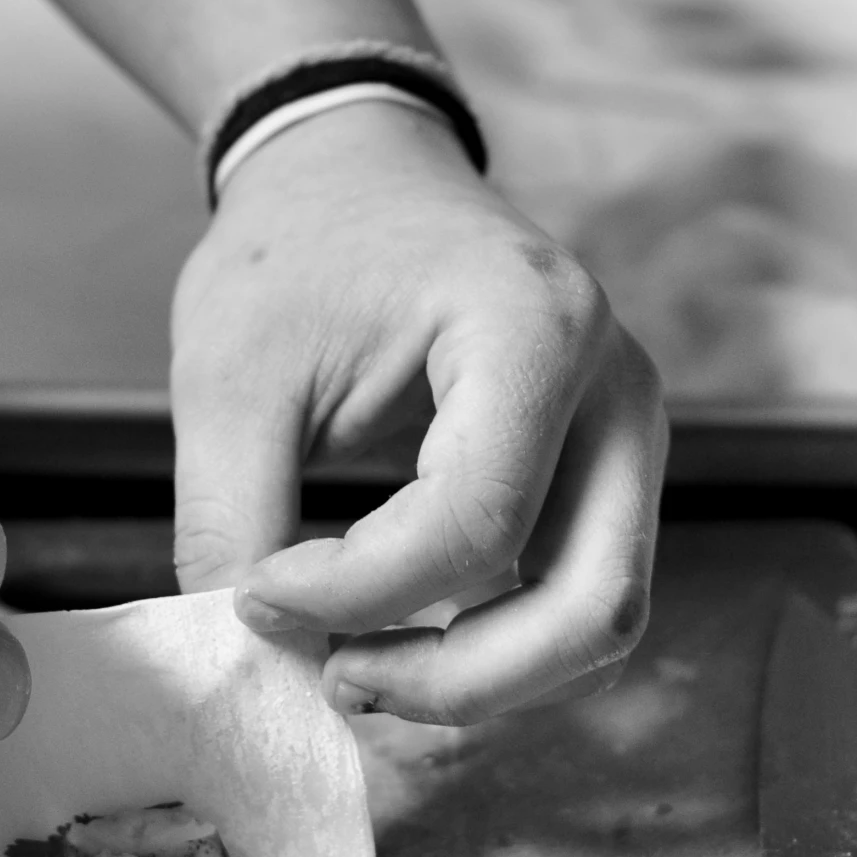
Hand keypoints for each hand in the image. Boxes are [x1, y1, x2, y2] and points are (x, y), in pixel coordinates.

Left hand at [171, 105, 666, 723]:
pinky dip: (492, 651)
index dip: (357, 594)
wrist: (353, 175)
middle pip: (588, 605)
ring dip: (479, 681)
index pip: (474, 523)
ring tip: (353, 669)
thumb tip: (254, 659)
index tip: (257, 591)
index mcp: (536, 328)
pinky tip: (393, 641)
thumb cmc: (295, 252)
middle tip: (334, 679)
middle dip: (454, 680)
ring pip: (595, 622)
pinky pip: (572, 599)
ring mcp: (628, 437)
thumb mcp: (228, 378)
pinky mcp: (605, 476)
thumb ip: (231, 523)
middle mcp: (617, 388)